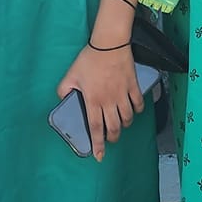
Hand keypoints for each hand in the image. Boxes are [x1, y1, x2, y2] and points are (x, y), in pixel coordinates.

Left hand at [57, 42, 143, 162]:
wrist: (109, 44)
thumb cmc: (89, 59)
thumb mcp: (71, 75)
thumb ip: (64, 90)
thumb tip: (64, 99)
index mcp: (93, 101)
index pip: (96, 128)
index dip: (98, 144)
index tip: (100, 156)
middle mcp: (109, 101)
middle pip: (114, 127)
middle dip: (112, 137)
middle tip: (110, 138)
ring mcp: (123, 94)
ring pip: (127, 118)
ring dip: (124, 125)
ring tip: (120, 124)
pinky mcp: (133, 86)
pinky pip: (138, 103)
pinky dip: (137, 110)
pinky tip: (133, 110)